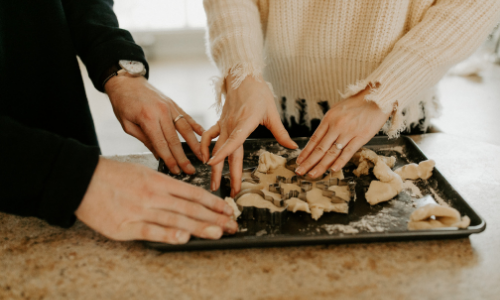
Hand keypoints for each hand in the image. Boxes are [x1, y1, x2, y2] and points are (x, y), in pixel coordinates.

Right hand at [75, 157, 237, 243]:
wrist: (82, 179)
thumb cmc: (114, 175)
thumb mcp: (142, 173)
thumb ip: (164, 186)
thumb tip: (186, 199)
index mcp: (159, 181)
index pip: (192, 193)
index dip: (213, 202)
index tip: (228, 209)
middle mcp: (154, 195)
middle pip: (190, 207)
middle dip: (214, 217)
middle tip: (232, 224)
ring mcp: (140, 210)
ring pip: (175, 218)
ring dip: (199, 226)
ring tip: (218, 232)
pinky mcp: (126, 226)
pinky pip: (150, 230)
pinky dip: (168, 234)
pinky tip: (183, 237)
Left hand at [105, 75, 204, 174]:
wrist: (126, 81)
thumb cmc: (123, 103)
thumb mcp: (127, 125)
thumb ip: (144, 140)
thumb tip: (158, 155)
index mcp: (148, 118)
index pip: (161, 144)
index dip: (170, 159)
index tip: (176, 171)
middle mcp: (162, 112)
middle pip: (175, 139)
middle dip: (183, 157)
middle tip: (191, 170)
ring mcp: (170, 107)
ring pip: (185, 129)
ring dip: (195, 144)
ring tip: (202, 156)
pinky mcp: (173, 104)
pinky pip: (187, 117)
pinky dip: (196, 126)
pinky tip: (203, 135)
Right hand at [201, 74, 297, 196]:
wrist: (242, 76)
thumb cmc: (259, 93)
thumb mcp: (272, 112)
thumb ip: (281, 132)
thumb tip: (293, 148)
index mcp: (245, 122)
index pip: (233, 140)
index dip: (223, 153)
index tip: (213, 164)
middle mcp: (231, 125)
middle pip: (226, 152)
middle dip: (224, 173)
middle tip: (225, 191)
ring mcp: (224, 124)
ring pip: (216, 148)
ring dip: (214, 166)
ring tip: (214, 183)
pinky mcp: (220, 122)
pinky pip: (209, 136)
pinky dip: (205, 147)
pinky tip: (205, 159)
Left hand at [295, 86, 391, 177]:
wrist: (378, 97)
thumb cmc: (357, 103)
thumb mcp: (337, 109)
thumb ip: (329, 124)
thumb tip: (320, 137)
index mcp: (329, 119)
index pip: (314, 140)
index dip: (305, 152)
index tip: (299, 161)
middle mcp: (336, 126)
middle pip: (320, 148)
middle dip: (308, 162)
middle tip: (300, 172)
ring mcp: (348, 132)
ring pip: (332, 153)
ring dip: (321, 166)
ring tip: (312, 175)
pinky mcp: (361, 137)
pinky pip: (348, 152)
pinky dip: (340, 162)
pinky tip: (332, 170)